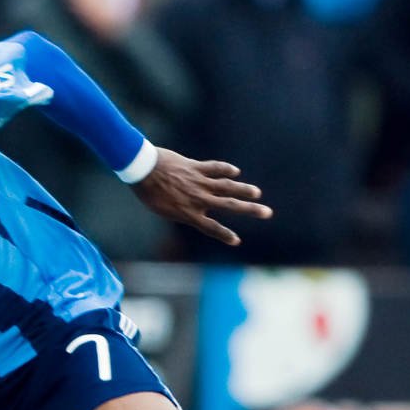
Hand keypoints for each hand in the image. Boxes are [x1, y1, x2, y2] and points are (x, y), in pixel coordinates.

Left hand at [132, 149, 271, 245]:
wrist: (142, 170)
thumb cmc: (149, 192)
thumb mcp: (164, 210)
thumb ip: (182, 212)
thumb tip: (195, 213)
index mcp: (188, 213)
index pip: (211, 228)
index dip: (224, 235)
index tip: (236, 241)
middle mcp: (197, 198)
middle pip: (229, 205)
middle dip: (249, 210)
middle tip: (267, 212)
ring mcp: (198, 182)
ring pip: (226, 186)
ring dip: (243, 189)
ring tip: (256, 193)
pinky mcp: (195, 167)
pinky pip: (214, 168)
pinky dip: (226, 169)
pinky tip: (235, 172)